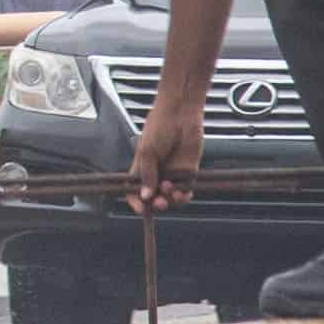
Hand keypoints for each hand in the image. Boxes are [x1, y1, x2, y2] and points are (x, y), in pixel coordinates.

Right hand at [130, 95, 206, 212]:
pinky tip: (182, 192)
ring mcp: (172, 173)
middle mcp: (157, 173)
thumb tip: (145, 195)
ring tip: (170, 191)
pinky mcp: (188, 171)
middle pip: (155, 197)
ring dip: (171, 199)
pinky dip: (183, 195)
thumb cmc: (159, 126)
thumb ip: (147, 175)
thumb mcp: (147, 152)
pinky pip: (185, 189)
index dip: (137, 201)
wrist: (181, 114)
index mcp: (142, 168)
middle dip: (156, 203)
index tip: (142, 208)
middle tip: (159, 203)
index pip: (135, 190)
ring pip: (171, 196)